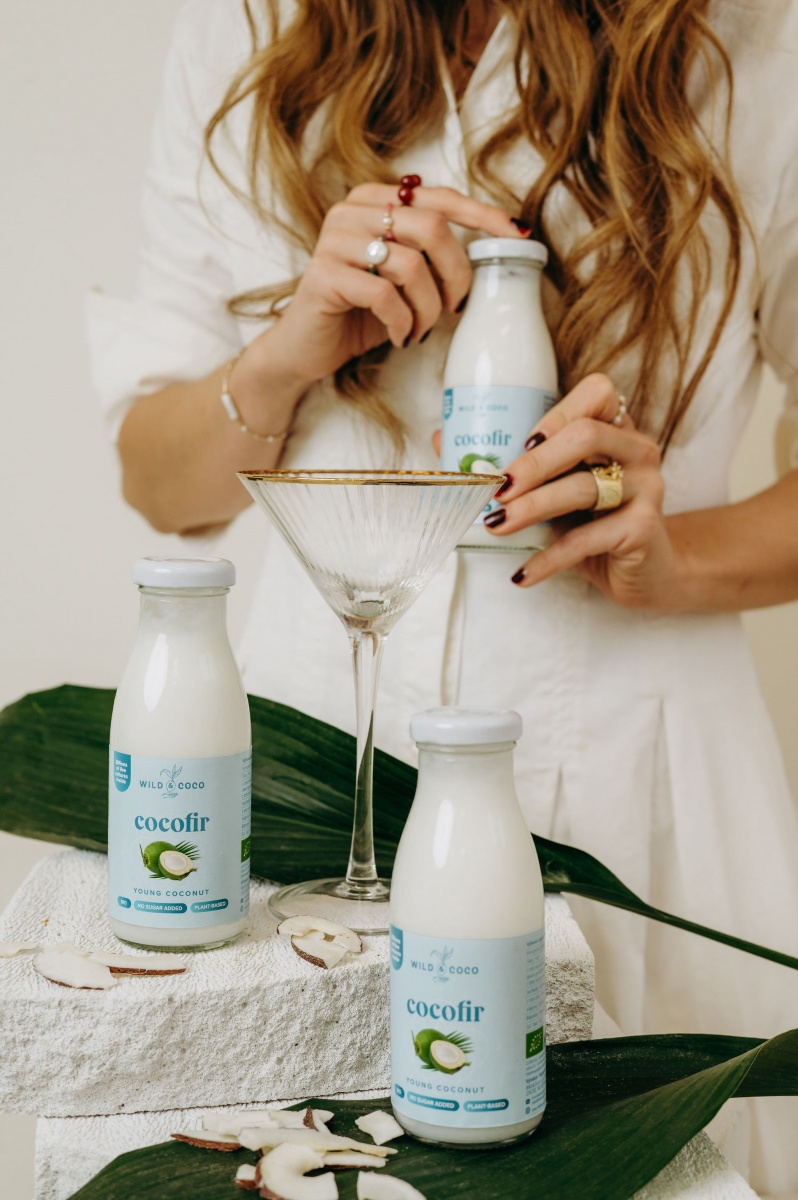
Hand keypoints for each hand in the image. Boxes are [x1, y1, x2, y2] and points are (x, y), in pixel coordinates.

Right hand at [242, 184, 527, 393]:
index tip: (517, 234)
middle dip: (456, 275)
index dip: (482, 215)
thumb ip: (432, 257)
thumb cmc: (360, 312)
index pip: (439, 197)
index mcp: (375, 201)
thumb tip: (490, 253)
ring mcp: (334, 240)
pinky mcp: (324, 275)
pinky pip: (384, 296)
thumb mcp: (403, 279)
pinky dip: (402, 323)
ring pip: (411, 265)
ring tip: (420, 329)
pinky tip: (400, 336)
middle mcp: (352, 211)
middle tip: (455, 307)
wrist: (306, 347)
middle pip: (431, 228)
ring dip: (428, 308)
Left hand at [486, 374, 686, 608]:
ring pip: (585, 487)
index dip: (555, 413)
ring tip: (496, 526)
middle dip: (534, 462)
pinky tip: (522, 573)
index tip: (518, 442)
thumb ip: (515, 466)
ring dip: (533, 507)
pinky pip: (588, 540)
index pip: (596, 394)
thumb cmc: (593, 522)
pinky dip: (550, 558)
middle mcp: (637, 450)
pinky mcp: (643, 529)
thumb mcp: (556, 488)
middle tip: (497, 487)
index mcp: (617, 428)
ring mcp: (647, 488)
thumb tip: (445, 442)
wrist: (645, 570)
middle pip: (585, 437)